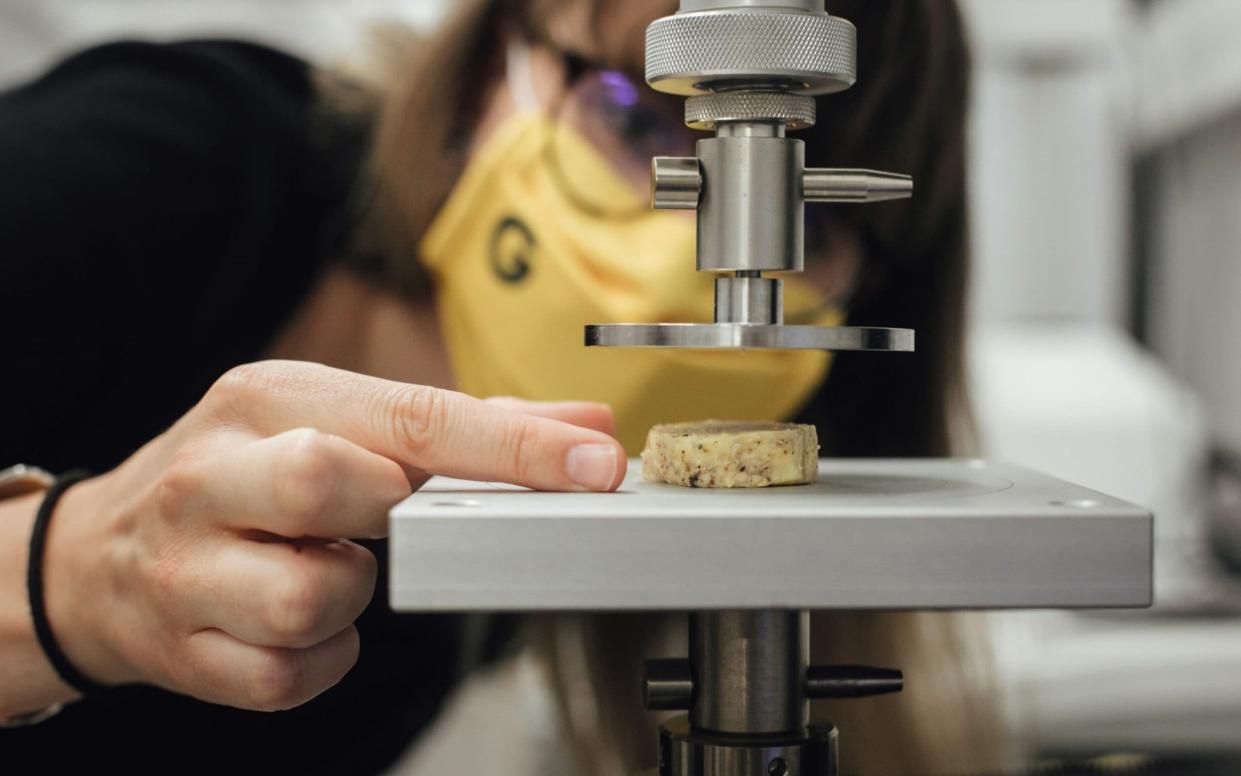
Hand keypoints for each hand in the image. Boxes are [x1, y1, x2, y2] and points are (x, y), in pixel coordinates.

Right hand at [44, 361, 624, 710]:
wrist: (97, 558)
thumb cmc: (245, 477)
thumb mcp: (336, 422)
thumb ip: (468, 427)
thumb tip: (587, 428)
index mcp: (268, 395)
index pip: (410, 415)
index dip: (514, 446)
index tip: (595, 464)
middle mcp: (214, 470)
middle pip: (330, 482)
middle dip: (385, 512)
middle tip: (376, 517)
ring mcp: (186, 564)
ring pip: (315, 597)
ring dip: (350, 596)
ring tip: (325, 568)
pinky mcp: (182, 650)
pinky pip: (291, 676)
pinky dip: (321, 660)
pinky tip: (297, 624)